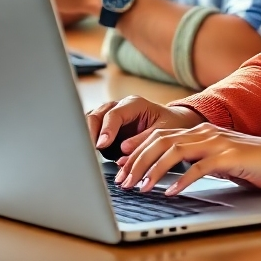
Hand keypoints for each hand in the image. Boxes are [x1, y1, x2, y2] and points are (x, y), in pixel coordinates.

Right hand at [87, 96, 202, 156]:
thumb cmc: (169, 124)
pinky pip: (91, 133)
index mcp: (134, 104)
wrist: (172, 123)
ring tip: (88, 155)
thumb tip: (122, 150)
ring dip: (87, 138)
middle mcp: (119, 107)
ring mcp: (109, 117)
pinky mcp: (105, 130)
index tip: (102, 145)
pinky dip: (89, 143)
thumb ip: (144, 140)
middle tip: (89, 152)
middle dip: (90, 133)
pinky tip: (91, 156)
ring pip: (90, 123)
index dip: (107, 130)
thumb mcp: (163, 131)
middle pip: (96, 115)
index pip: (114, 114)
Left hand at [115, 122, 260, 195]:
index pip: (161, 134)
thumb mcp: (217, 159)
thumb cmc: (251, 162)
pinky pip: (201, 167)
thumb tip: (166, 175)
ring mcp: (219, 143)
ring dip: (154, 169)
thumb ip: (195, 161)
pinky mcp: (231, 156)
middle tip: (122, 180)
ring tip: (140, 187)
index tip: (120, 163)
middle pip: (162, 140)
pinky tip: (170, 192)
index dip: (137, 147)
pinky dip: (182, 179)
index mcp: (201, 131)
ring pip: (176, 151)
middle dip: (138, 160)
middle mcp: (207, 133)